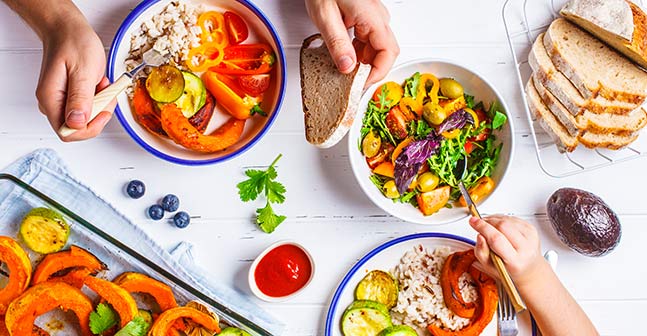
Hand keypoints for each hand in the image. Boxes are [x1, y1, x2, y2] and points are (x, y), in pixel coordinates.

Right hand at [36, 19, 112, 140]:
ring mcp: (60, 101)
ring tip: (102, 84)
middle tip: (106, 93)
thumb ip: (80, 98)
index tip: (103, 109)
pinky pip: (87, 108)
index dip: (90, 127)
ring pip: (85, 118)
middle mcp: (52, 103)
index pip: (68, 132)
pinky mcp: (69, 97)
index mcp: (50, 99)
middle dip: (98, 114)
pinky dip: (98, 98)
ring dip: (100, 105)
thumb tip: (77, 123)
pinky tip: (99, 84)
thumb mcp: (83, 70)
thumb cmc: (73, 44)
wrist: (67, 30)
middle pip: (78, 128)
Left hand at [305, 0, 398, 84]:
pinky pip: (367, 40)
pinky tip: (344, 57)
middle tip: (352, 84)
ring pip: (375, 48)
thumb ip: (337, 43)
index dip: (378, 73)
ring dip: (362, 62)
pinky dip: (358, 52)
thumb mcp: (325, 16)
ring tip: (344, 73)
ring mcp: (372, 17)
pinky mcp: (364, 18)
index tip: (362, 85)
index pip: (388, 53)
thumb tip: (347, 67)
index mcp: (371, 17)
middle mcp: (377, 17)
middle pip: (384, 52)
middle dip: (369, 71)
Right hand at [469, 215, 544, 285]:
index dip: (483, 228)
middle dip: (487, 222)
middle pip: (503, 226)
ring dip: (494, 220)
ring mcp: (531, 237)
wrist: (529, 269)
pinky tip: (500, 228)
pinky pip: (512, 218)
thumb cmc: (509, 269)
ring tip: (490, 229)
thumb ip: (481, 252)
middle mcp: (526, 248)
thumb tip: (480, 236)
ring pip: (507, 220)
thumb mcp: (490, 267)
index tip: (473, 221)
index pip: (497, 239)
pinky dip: (502, 219)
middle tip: (479, 225)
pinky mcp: (532, 229)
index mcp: (515, 261)